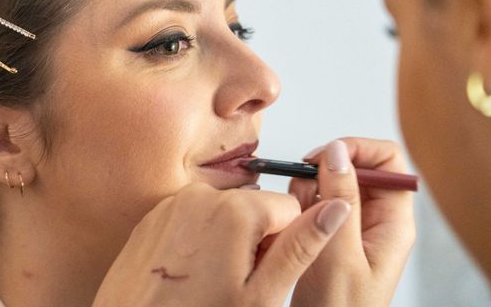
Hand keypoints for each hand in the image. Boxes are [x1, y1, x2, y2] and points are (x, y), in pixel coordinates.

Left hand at [92, 182, 349, 306]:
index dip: (284, 243)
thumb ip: (302, 246)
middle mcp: (202, 195)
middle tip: (234, 281)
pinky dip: (198, 239)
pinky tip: (188, 273)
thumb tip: (336, 209)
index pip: (288, 207)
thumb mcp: (262, 295)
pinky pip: (193, 217)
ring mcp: (173, 202)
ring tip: (208, 279)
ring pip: (224, 212)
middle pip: (255, 207)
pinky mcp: (154, 215)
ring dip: (226, 239)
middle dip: (255, 239)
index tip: (264, 271)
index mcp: (235, 209)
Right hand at [289, 138, 415, 306]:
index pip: (387, 161)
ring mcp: (352, 223)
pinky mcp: (332, 230)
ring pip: (332, 180)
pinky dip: (300, 201)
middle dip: (325, 170)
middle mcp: (375, 218)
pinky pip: (316, 198)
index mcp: (392, 222)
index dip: (358, 150)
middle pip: (356, 166)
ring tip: (298, 216)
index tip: (326, 156)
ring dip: (308, 188)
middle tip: (302, 188)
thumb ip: (340, 199)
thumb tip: (337, 151)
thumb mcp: (340, 253)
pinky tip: (293, 222)